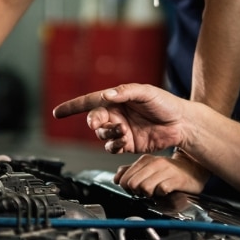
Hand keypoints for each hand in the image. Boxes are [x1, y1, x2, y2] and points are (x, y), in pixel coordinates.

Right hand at [52, 84, 188, 154]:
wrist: (182, 123)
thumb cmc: (166, 104)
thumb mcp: (146, 92)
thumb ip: (126, 93)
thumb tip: (107, 94)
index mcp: (117, 99)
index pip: (90, 102)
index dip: (72, 107)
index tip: (58, 113)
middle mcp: (116, 114)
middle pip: (94, 120)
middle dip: (95, 122)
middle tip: (100, 123)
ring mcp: (121, 130)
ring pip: (102, 135)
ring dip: (107, 134)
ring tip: (122, 131)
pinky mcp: (128, 144)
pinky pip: (112, 147)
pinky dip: (113, 146)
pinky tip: (123, 142)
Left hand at [114, 153, 209, 196]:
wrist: (194, 169)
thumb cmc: (170, 171)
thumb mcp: (148, 168)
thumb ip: (130, 172)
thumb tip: (116, 178)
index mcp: (144, 160)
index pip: (124, 178)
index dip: (127, 188)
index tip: (135, 190)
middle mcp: (154, 163)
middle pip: (132, 184)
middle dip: (137, 192)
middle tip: (146, 192)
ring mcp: (166, 170)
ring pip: (144, 188)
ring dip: (149, 194)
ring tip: (156, 191)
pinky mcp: (176, 179)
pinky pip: (161, 190)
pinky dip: (161, 194)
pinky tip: (165, 191)